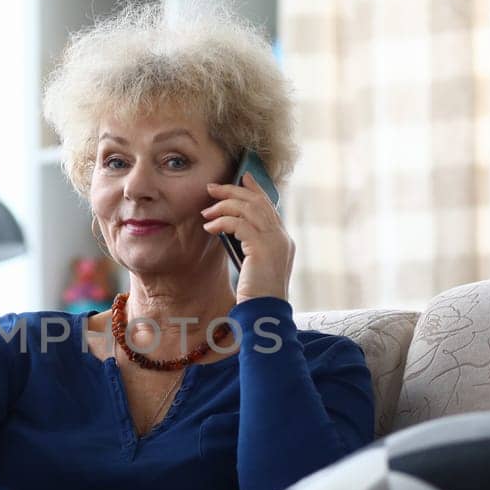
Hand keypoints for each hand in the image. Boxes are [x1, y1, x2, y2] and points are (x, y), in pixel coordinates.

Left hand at [201, 171, 294, 303]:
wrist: (265, 313)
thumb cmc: (257, 295)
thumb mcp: (255, 266)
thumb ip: (251, 247)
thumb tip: (231, 230)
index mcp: (283, 241)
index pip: (269, 207)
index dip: (255, 189)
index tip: (242, 177)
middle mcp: (282, 238)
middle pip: (258, 202)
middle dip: (234, 190)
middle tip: (212, 187)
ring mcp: (274, 242)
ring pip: (248, 209)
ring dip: (224, 206)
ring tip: (206, 211)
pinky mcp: (261, 248)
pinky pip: (238, 224)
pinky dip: (222, 222)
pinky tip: (209, 228)